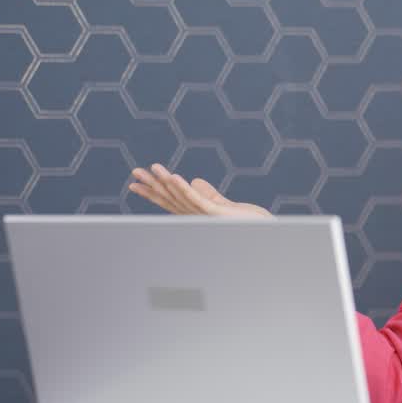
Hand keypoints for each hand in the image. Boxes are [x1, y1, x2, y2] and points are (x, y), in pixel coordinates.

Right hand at [128, 164, 271, 218]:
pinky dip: (185, 189)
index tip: (136, 181)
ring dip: (166, 182)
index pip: (172, 200)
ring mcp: (206, 217)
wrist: (267, 234)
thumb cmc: (248, 223)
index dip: (154, 190)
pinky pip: (198, 200)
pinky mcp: (217, 214)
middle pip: (171, 199)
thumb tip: (194, 181)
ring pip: (181, 197)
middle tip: (134, 172)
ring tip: (153, 168)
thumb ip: (208, 194)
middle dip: (152, 185)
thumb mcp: (224, 205)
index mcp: (198, 215)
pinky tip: (176, 177)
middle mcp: (198, 217)